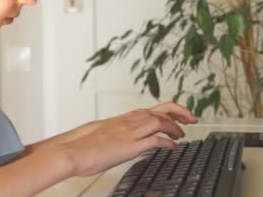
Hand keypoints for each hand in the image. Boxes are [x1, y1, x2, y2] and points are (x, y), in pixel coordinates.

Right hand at [62, 102, 196, 176]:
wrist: (69, 152)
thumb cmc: (77, 146)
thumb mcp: (96, 134)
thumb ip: (108, 133)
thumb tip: (111, 137)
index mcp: (119, 120)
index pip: (147, 110)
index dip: (165, 111)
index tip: (176, 114)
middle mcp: (126, 122)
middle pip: (158, 110)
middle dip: (178, 111)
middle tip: (192, 117)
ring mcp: (128, 133)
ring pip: (159, 121)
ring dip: (175, 126)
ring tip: (184, 133)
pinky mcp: (129, 146)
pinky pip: (154, 140)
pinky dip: (167, 142)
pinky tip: (173, 147)